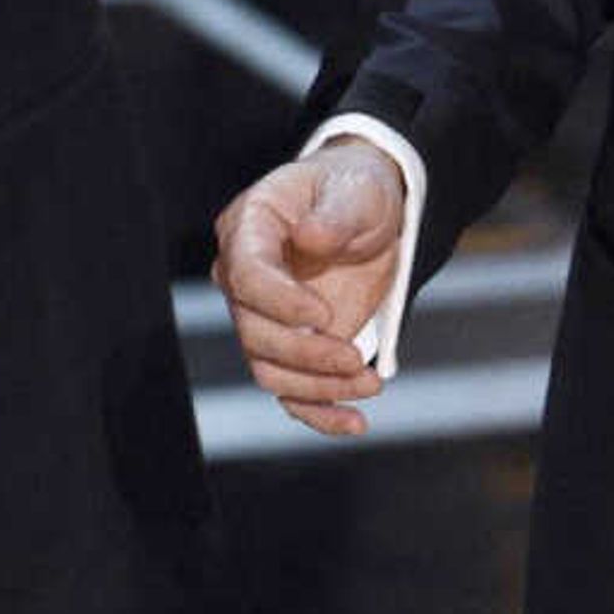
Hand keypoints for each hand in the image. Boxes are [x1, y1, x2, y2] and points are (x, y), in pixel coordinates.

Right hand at [211, 135, 407, 435]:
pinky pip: (290, 391)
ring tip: (369, 383)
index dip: (280, 302)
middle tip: (356, 357)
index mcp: (248, 228)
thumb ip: (334, 215)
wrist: (368, 212)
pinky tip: (353, 422)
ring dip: (318, 387)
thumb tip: (310, 237)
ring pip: (270, 369)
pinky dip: (318, 413)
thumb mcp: (355, 192)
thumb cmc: (354, 191)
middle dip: (306, 354)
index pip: (246, 276)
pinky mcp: (290, 345)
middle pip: (253, 333)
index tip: (324, 315)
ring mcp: (263, 316)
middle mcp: (243, 277)